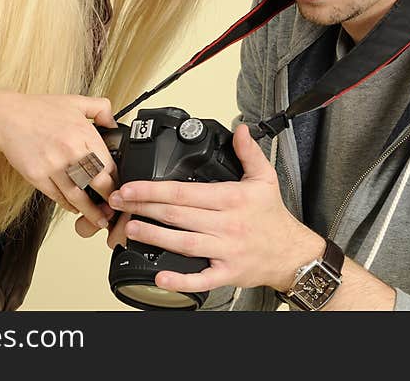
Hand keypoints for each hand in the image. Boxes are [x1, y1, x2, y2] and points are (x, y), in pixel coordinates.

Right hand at [0, 92, 117, 229]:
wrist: (6, 117)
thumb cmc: (38, 109)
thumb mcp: (75, 101)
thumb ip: (100, 108)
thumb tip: (114, 123)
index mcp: (83, 133)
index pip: (108, 163)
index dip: (116, 179)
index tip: (120, 188)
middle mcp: (71, 151)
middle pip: (97, 182)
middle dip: (109, 199)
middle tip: (114, 209)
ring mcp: (53, 165)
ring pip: (77, 195)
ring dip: (90, 211)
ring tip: (98, 219)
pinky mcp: (37, 176)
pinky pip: (57, 196)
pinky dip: (67, 205)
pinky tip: (74, 208)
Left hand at [105, 123, 319, 292]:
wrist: (291, 253)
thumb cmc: (273, 217)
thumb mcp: (265, 178)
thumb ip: (249, 152)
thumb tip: (239, 129)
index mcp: (232, 199)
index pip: (184, 192)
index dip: (153, 189)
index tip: (130, 186)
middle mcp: (226, 224)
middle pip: (177, 215)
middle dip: (142, 208)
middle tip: (118, 203)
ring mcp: (225, 250)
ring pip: (183, 243)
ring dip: (153, 236)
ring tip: (129, 229)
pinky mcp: (226, 273)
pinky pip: (201, 278)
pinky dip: (180, 279)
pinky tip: (161, 275)